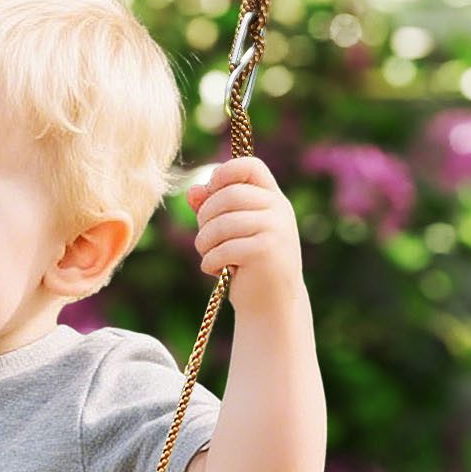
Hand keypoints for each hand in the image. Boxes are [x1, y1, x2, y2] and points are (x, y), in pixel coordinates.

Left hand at [184, 154, 303, 310]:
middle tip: (205, 238)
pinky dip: (210, 261)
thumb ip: (213, 208)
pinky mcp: (266, 251)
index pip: (250, 166)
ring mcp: (276, 230)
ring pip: (222, 223)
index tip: (210, 192)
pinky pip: (224, 248)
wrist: (272, 305)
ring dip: (204, 242)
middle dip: (205, 216)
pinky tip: (214, 271)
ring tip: (207, 255)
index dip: (224, 173)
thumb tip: (192, 191)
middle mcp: (278, 210)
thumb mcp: (231, 233)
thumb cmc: (248, 265)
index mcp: (272, 199)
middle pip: (228, 195)